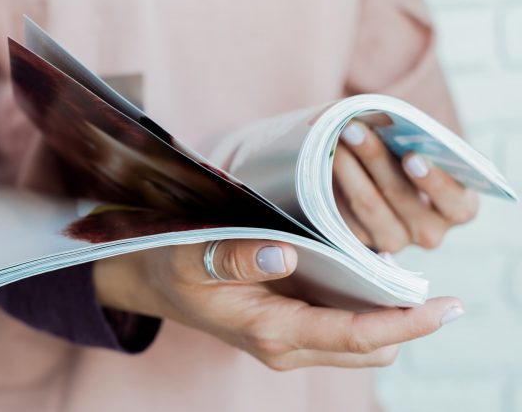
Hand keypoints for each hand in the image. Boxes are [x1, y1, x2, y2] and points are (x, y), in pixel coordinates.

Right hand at [93, 240, 463, 369]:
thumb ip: (236, 255)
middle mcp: (286, 346)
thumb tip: (286, 253)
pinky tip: (363, 274)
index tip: (446, 306)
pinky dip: (364, 311)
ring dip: (387, 319)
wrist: (157, 281)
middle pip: (370, 349)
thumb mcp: (195, 254)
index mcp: (270, 330)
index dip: (406, 324)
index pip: (355, 337)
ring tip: (395, 274)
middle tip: (422, 281)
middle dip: (405, 324)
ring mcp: (289, 344)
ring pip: (361, 345)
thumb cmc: (176, 266)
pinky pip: (343, 332)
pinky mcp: (290, 332)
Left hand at [334, 121, 478, 252]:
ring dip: (347, 168)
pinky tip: (323, 159)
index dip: (435, 182)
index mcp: (458, 208)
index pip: (456, 204)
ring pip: (368, 205)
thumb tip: (380, 118)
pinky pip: (344, 214)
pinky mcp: (361, 242)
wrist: (384, 177)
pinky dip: (332, 184)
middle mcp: (430, 232)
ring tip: (332, 139)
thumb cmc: (411, 156)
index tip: (412, 156)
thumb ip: (412, 137)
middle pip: (400, 196)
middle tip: (353, 129)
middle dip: (374, 158)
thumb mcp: (421, 146)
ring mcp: (394, 240)